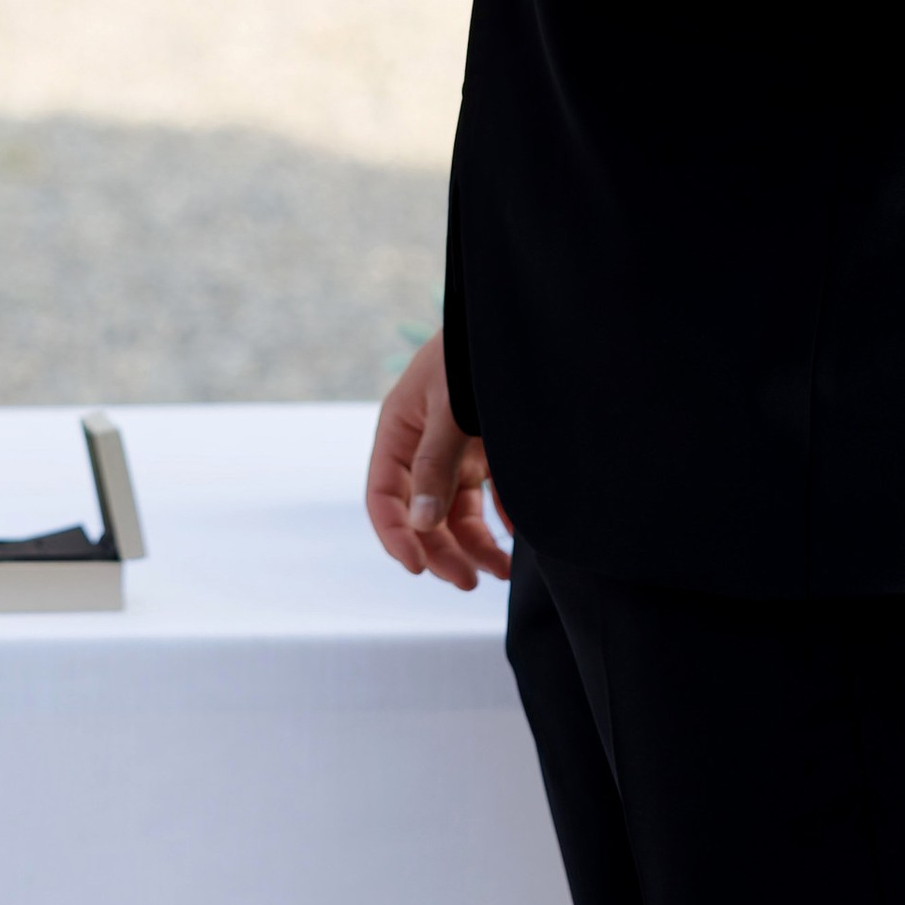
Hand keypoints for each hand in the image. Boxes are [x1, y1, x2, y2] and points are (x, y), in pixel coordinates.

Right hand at [366, 330, 510, 590]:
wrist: (519, 322)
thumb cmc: (472, 353)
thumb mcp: (450, 406)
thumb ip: (435, 464)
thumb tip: (421, 523)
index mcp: (399, 433)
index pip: (383, 497)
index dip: (395, 535)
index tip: (416, 568)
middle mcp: (424, 448)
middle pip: (423, 515)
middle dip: (442, 551)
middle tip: (467, 583)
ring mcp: (458, 452)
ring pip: (458, 515)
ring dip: (474, 547)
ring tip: (501, 572)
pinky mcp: (491, 454)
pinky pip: (492, 500)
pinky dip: (503, 523)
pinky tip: (520, 540)